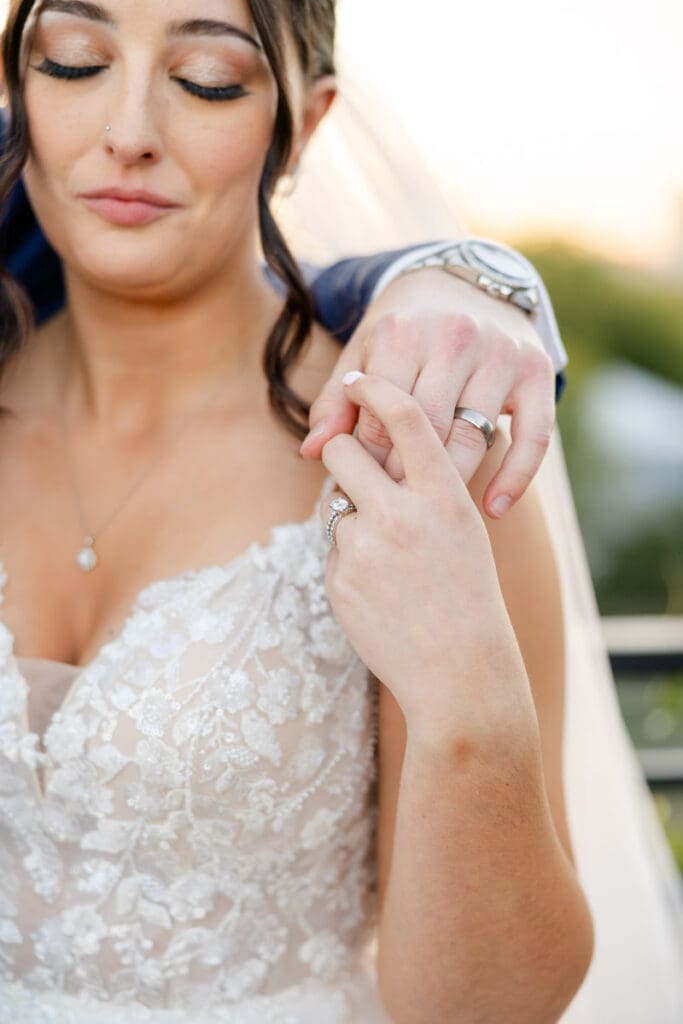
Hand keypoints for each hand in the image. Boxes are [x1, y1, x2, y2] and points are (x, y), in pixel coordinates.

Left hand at [302, 269, 555, 518]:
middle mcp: (456, 336)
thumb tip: (315, 452)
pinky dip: (515, 477)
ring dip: (451, 482)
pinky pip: (534, 436)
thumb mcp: (364, 353)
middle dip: (404, 474)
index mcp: (404, 331)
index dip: (370, 457)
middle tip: (391, 508)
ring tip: (429, 511)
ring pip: (475, 435)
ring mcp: (501, 353)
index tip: (360, 489)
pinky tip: (492, 510)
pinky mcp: (538, 370)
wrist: (464, 283)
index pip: (383, 413)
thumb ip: (336, 402)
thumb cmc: (405, 330)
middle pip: (427, 428)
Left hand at [319, 372, 528, 736]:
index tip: (358, 379)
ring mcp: (365, 547)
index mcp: (444, 496)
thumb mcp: (462, 530)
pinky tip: (379, 588)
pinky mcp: (338, 578)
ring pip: (334, 501)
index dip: (375, 389)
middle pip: (345, 449)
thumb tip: (375, 451)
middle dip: (342, 450)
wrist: (458, 672)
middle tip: (353, 463)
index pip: (406, 417)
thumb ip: (425, 487)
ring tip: (387, 554)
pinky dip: (347, 556)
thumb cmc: (468, 596)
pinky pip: (331, 547)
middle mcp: (403, 513)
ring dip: (350, 512)